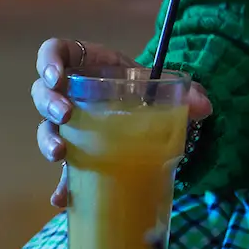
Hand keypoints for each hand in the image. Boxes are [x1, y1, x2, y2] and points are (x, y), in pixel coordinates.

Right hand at [33, 37, 213, 207]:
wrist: (149, 113)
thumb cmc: (144, 88)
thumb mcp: (160, 83)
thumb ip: (185, 91)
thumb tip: (205, 107)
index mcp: (88, 64)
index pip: (54, 52)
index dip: (49, 61)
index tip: (57, 76)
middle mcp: (71, 91)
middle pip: (43, 92)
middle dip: (49, 103)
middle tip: (65, 114)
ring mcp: (68, 122)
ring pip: (46, 127)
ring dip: (47, 140)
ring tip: (60, 154)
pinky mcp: (74, 151)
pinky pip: (61, 166)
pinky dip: (61, 182)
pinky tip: (63, 196)